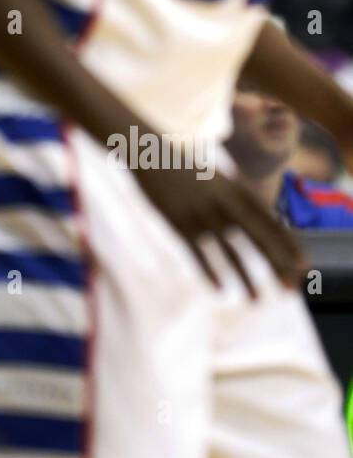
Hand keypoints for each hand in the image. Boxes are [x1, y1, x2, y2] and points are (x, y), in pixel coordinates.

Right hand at [132, 164, 305, 296]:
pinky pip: (200, 254)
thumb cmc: (189, 171)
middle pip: (258, 239)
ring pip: (231, 253)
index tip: (305, 266)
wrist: (153, 157)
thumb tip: (264, 223)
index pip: (271, 221)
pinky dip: (211, 273)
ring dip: (246, 279)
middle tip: (291, 290)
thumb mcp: (220, 180)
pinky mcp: (180, 224)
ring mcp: (202, 215)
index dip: (289, 245)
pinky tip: (221, 290)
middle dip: (277, 265)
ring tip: (257, 301)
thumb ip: (240, 200)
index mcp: (237, 190)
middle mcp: (224, 203)